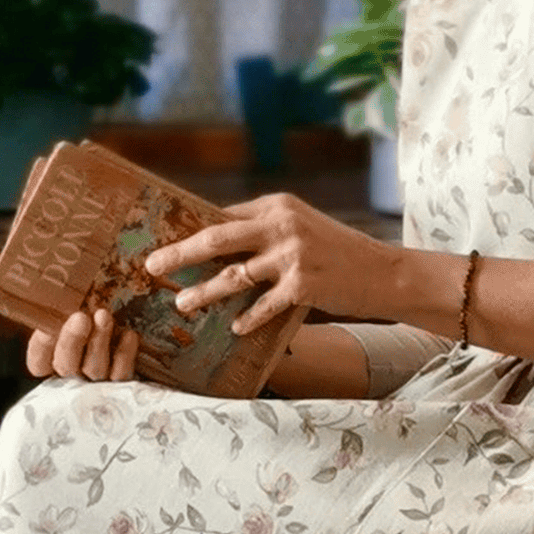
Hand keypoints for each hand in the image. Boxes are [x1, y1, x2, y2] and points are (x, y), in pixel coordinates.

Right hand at [26, 308, 139, 382]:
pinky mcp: (124, 383)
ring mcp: (99, 381)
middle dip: (71, 341)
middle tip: (80, 317)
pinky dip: (124, 355)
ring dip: (98, 342)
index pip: (39, 362)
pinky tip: (129, 335)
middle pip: (66, 366)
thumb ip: (66, 303)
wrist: (139, 328)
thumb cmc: (98, 310)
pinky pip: (122, 375)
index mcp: (55, 358)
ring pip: (94, 370)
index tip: (46, 329)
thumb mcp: (78, 305)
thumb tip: (66, 281)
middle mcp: (75, 374)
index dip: (41, 347)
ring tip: (104, 316)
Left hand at [143, 194, 395, 337]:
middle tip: (152, 265)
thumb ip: (264, 232)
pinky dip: (248, 317)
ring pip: (234, 275)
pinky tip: (234, 328)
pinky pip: (264, 305)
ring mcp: (292, 255)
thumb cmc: (336, 252)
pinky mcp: (304, 285)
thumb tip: (218, 244)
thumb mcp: (300, 228)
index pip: (223, 215)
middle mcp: (281, 225)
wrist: (381, 271)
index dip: (189, 228)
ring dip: (205, 292)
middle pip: (217, 238)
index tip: (162, 238)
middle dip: (180, 252)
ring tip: (182, 303)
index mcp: (276, 206)